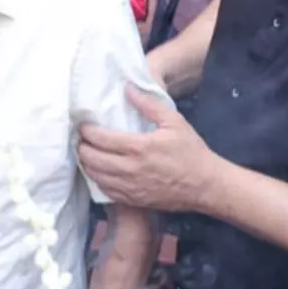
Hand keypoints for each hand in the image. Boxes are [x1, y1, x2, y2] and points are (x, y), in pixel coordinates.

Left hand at [77, 86, 221, 212]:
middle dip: (81, 147)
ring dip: (86, 164)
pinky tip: (99, 171)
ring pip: (95, 176)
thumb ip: (149, 105)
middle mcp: (130, 169)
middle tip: (81, 139)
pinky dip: (97, 180)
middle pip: (91, 158)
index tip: (83, 125)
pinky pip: (105, 190)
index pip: (100, 138)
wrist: (206, 186)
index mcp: (138, 147)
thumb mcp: (174, 122)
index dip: (86, 131)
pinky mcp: (133, 200)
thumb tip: (127, 89)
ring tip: (87, 153)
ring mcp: (130, 187)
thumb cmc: (191, 152)